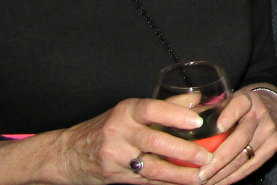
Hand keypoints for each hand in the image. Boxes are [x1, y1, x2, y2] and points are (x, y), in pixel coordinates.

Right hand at [56, 97, 218, 184]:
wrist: (69, 153)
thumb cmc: (108, 127)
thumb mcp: (131, 111)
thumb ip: (166, 105)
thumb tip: (198, 100)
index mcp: (126, 111)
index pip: (153, 109)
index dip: (176, 114)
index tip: (199, 122)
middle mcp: (119, 132)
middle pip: (155, 141)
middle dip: (184, 151)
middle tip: (207, 156)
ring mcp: (116, 157)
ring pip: (152, 167)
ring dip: (178, 174)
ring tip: (200, 176)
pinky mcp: (116, 176)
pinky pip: (146, 182)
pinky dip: (166, 183)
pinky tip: (182, 184)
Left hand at [196, 85, 276, 184]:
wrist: (272, 108)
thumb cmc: (240, 107)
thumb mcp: (228, 100)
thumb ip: (210, 109)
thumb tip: (181, 125)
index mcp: (247, 99)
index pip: (239, 105)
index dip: (229, 115)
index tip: (218, 127)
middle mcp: (260, 114)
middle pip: (240, 138)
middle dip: (219, 158)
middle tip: (201, 172)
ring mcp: (269, 131)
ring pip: (244, 157)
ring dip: (222, 173)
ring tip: (204, 181)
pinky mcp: (273, 147)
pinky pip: (251, 166)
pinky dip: (233, 177)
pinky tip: (219, 182)